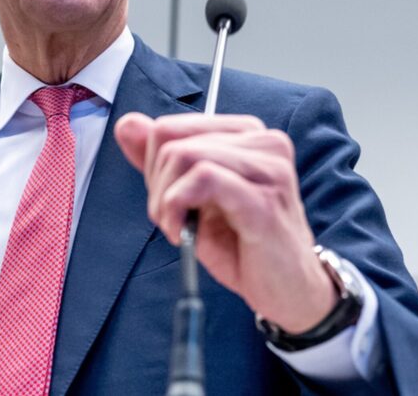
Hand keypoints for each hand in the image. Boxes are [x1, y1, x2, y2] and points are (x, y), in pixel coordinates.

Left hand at [114, 112, 337, 332]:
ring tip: (176, 228)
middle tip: (170, 220)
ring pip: (185, 155)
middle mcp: (264, 141)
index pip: (171, 126)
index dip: (153, 166)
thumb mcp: (191, 198)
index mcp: (246, 134)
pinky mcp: (265, 199)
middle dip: (156, 184)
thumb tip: (127, 125)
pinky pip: (203, 178)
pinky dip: (177, 205)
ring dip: (165, 199)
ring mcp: (269, 167)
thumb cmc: (244, 245)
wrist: (290, 291)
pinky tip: (183, 232)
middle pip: (172, 139)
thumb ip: (161, 161)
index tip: (166, 200)